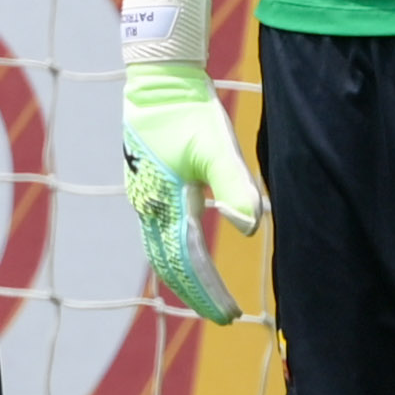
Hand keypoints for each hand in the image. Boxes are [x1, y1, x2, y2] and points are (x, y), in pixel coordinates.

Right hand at [117, 0, 262, 324]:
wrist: (158, 79)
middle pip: (169, 264)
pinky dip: (171, 252)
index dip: (209, 293)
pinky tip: (184, 249)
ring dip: (182, 275)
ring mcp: (143, 195)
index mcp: (168, 202)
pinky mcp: (144, 182)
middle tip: (223, 314)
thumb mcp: (218, 146)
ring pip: (159, 249)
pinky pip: (155, 230)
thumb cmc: (190, 111)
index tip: (230, 316)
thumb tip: (252, 227)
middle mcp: (150, 205)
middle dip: (196, 292)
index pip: (188, 263)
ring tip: (204, 292)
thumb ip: (235, 186)